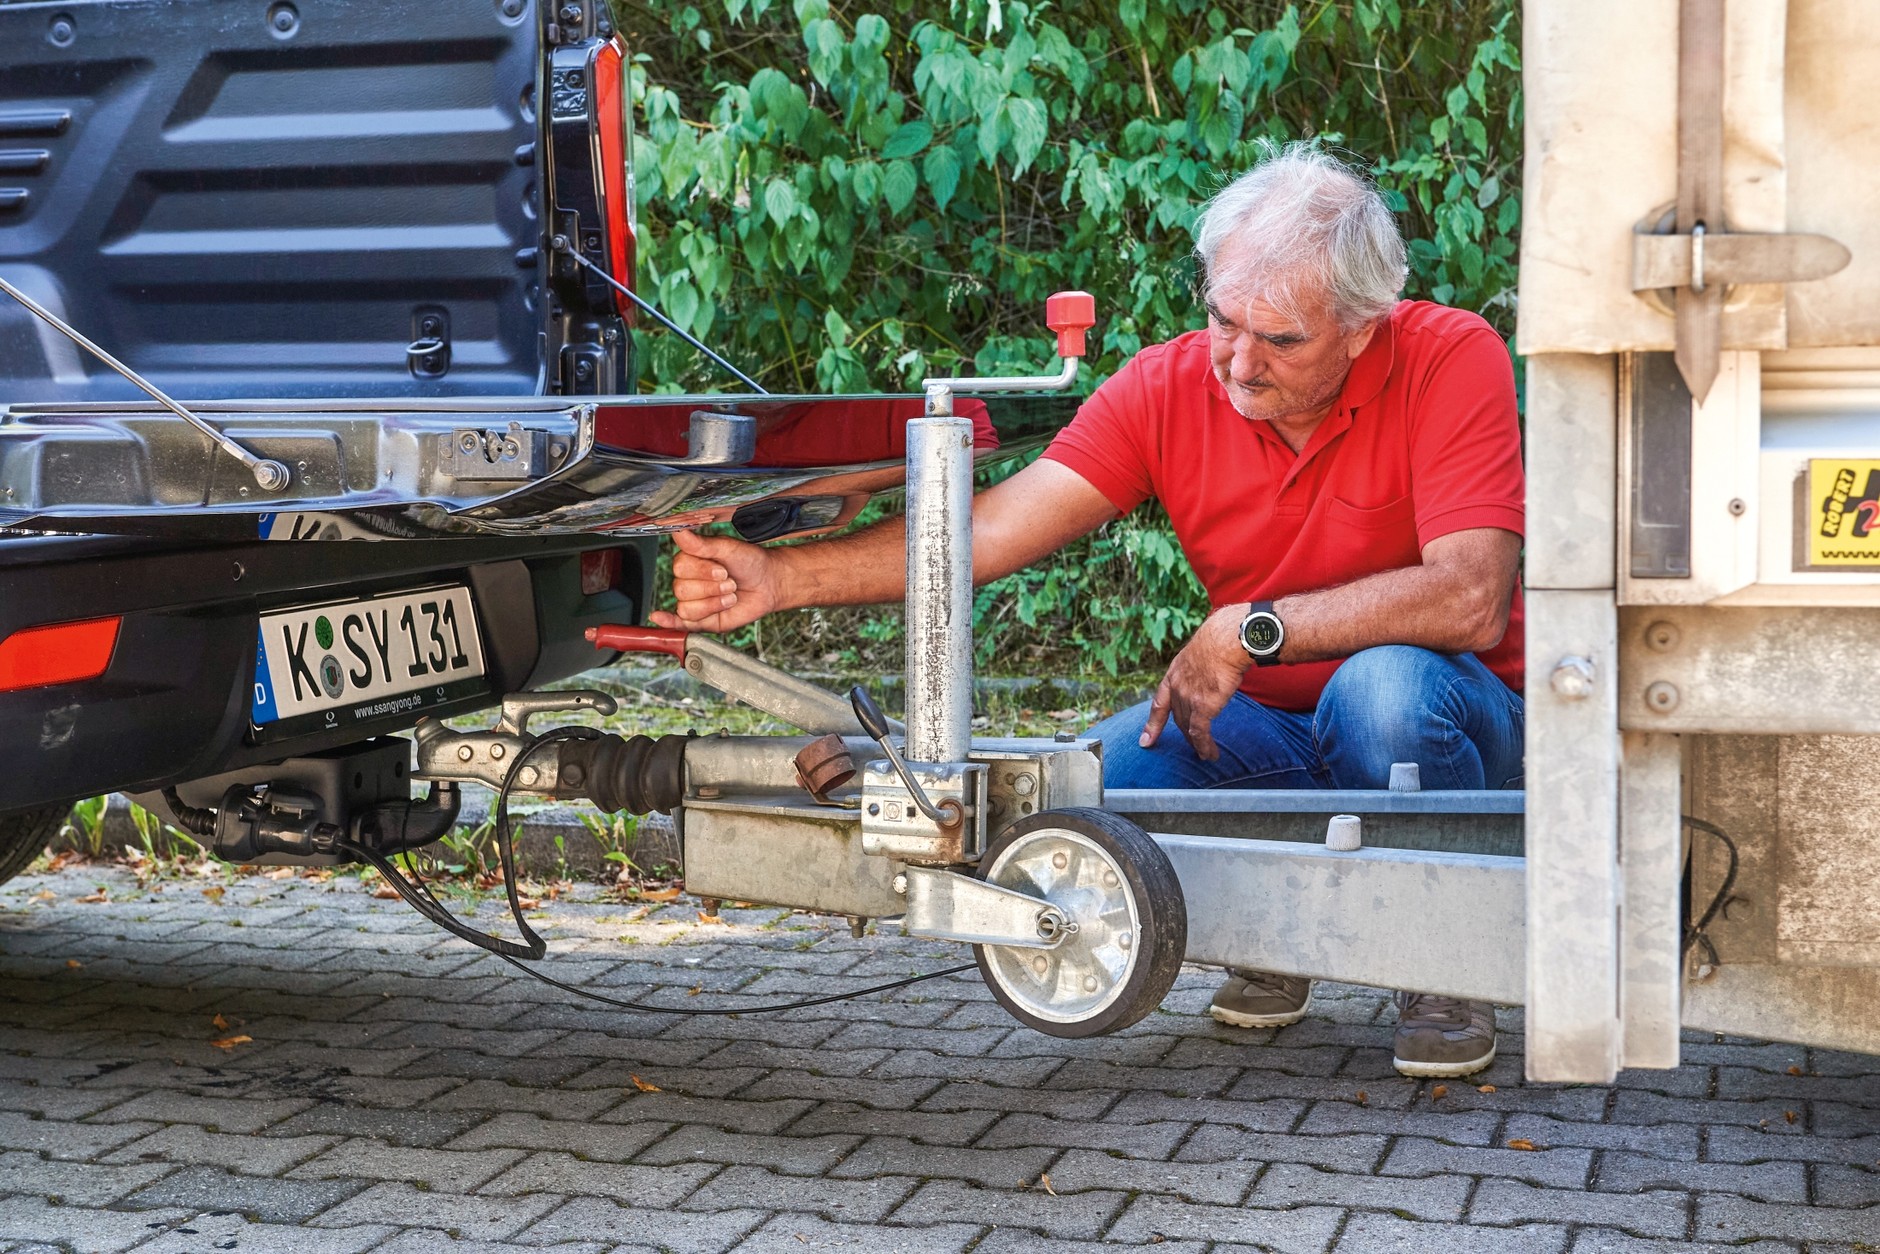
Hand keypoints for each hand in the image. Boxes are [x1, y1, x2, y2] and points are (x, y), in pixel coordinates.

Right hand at [648, 529, 783, 632]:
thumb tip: (679, 531)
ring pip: (686, 607)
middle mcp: (689, 581)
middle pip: (681, 589)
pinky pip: (680, 623)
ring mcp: (695, 601)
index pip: (680, 567)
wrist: (769, 583)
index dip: (702, 570)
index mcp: (691, 560)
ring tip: (730, 596)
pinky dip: (669, 622)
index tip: (723, 568)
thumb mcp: (727, 548)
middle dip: (711, 587)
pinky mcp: (702, 620)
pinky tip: (660, 617)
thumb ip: (700, 544)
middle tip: (730, 582)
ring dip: (713, 603)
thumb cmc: (750, 562)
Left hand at [1139, 605, 1251, 761]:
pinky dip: (1204, 746)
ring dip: (1196, 744)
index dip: (1152, 724)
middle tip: (1193, 747)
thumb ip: (1201, 665)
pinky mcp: (1202, 706)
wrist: (1226, 640)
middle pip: (1178, 718)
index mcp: (1175, 673)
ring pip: (1188, 728)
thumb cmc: (1221, 639)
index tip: (1145, 741)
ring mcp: (1187, 698)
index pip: (1160, 703)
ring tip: (1204, 755)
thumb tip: (1214, 666)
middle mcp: (1177, 687)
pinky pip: (1200, 733)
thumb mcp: (1201, 651)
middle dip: (1184, 734)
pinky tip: (1209, 754)